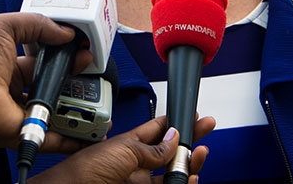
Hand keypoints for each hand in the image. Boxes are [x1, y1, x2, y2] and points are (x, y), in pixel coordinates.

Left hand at [0, 12, 94, 152]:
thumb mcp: (8, 25)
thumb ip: (38, 25)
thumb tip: (66, 33)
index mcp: (11, 68)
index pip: (46, 65)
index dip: (65, 60)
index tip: (85, 55)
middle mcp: (16, 92)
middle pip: (53, 90)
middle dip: (75, 87)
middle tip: (96, 83)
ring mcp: (20, 114)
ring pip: (55, 115)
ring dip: (77, 112)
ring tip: (100, 109)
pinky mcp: (22, 132)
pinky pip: (51, 138)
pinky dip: (71, 139)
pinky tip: (88, 134)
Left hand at [28, 115, 215, 183]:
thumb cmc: (88, 169)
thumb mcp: (124, 150)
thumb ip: (153, 147)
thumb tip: (174, 138)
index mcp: (131, 145)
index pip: (159, 130)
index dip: (177, 122)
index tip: (193, 116)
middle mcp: (137, 163)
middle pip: (170, 151)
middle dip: (189, 140)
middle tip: (205, 129)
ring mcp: (140, 181)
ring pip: (171, 172)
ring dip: (188, 163)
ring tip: (198, 154)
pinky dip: (182, 183)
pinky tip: (189, 178)